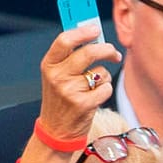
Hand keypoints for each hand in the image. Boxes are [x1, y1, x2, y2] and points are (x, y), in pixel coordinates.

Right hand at [37, 27, 120, 142]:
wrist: (56, 131)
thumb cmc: (60, 100)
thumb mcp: (56, 76)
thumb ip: (70, 56)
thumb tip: (93, 37)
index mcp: (49, 65)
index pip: (65, 40)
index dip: (83, 32)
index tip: (95, 30)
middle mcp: (57, 76)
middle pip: (88, 52)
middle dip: (107, 50)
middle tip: (113, 53)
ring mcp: (70, 91)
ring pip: (101, 72)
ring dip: (104, 77)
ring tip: (95, 85)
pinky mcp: (83, 104)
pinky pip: (106, 88)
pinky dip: (105, 91)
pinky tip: (95, 97)